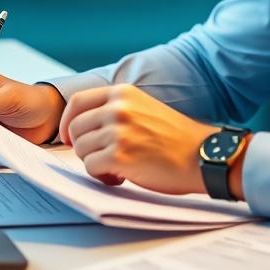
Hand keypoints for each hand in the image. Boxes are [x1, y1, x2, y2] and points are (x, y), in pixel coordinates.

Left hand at [59, 83, 215, 194]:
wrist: (202, 155)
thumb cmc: (175, 138)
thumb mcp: (144, 109)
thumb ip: (117, 110)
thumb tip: (84, 125)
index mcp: (123, 93)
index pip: (77, 101)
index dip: (67, 122)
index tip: (68, 136)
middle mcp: (118, 107)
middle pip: (75, 128)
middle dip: (82, 147)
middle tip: (102, 158)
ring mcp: (118, 130)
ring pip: (81, 149)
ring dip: (94, 163)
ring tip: (116, 168)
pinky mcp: (120, 154)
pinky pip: (90, 167)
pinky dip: (102, 176)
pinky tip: (121, 177)